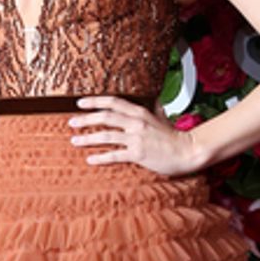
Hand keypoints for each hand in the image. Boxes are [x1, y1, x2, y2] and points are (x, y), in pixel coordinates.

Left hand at [68, 96, 210, 178]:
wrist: (188, 151)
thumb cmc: (173, 137)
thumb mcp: (160, 117)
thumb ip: (149, 110)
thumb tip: (145, 102)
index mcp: (140, 112)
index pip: (113, 102)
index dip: (94, 101)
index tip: (80, 103)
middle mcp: (136, 122)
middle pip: (105, 117)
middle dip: (85, 119)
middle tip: (71, 122)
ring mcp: (137, 138)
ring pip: (106, 135)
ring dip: (87, 138)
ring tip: (74, 141)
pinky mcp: (138, 154)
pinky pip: (114, 155)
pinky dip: (100, 157)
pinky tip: (90, 159)